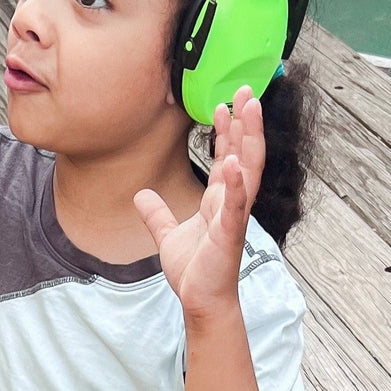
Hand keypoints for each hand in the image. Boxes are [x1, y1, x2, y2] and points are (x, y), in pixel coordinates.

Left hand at [134, 87, 264, 318]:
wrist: (199, 300)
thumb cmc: (194, 271)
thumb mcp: (168, 235)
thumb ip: (157, 214)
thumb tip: (140, 195)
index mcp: (219, 201)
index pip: (227, 157)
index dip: (227, 130)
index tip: (223, 103)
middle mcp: (232, 204)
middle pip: (243, 154)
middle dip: (247, 122)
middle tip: (248, 90)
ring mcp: (233, 217)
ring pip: (247, 171)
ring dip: (249, 139)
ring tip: (249, 109)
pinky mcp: (229, 235)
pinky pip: (236, 206)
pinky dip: (235, 184)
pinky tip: (232, 162)